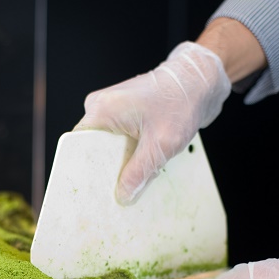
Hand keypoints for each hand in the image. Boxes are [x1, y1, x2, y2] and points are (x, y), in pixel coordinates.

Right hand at [74, 41, 230, 203]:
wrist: (201, 81)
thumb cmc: (181, 102)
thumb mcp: (161, 144)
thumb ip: (139, 173)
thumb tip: (123, 196)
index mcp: (102, 109)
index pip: (78, 147)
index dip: (84, 171)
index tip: (93, 194)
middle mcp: (102, 107)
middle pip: (93, 150)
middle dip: (106, 172)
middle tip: (118, 196)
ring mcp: (113, 111)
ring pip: (108, 149)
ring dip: (122, 165)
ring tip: (134, 181)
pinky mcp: (125, 115)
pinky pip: (120, 143)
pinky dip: (131, 156)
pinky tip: (142, 167)